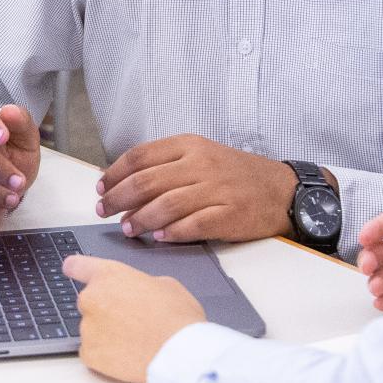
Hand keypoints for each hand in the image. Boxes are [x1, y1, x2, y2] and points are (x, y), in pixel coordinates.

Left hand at [63, 255, 204, 382]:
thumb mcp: (164, 284)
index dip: (76, 268)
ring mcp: (87, 327)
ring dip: (106, 333)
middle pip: (89, 301)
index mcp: (109, 275)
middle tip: (130, 320)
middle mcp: (91, 297)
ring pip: (92, 328)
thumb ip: (140, 283)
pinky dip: (105, 355)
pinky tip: (126, 355)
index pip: (78, 265)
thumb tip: (138, 292)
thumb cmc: (177, 317)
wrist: (179, 354)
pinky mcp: (89, 354)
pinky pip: (92, 351)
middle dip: (104, 309)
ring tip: (134, 340)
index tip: (71, 269)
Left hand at [96, 136, 299, 241]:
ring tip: (127, 228)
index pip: (140, 156)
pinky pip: (193, 224)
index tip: (100, 188)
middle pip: (146, 181)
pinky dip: (172, 232)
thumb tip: (124, 181)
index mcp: (189, 145)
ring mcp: (216, 189)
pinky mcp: (229, 214)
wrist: (282, 189)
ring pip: (165, 204)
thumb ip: (167, 164)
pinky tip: (158, 238)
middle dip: (118, 198)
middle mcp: (200, 163)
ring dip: (140, 219)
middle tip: (104, 211)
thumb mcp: (201, 155)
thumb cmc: (235, 174)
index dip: (114, 173)